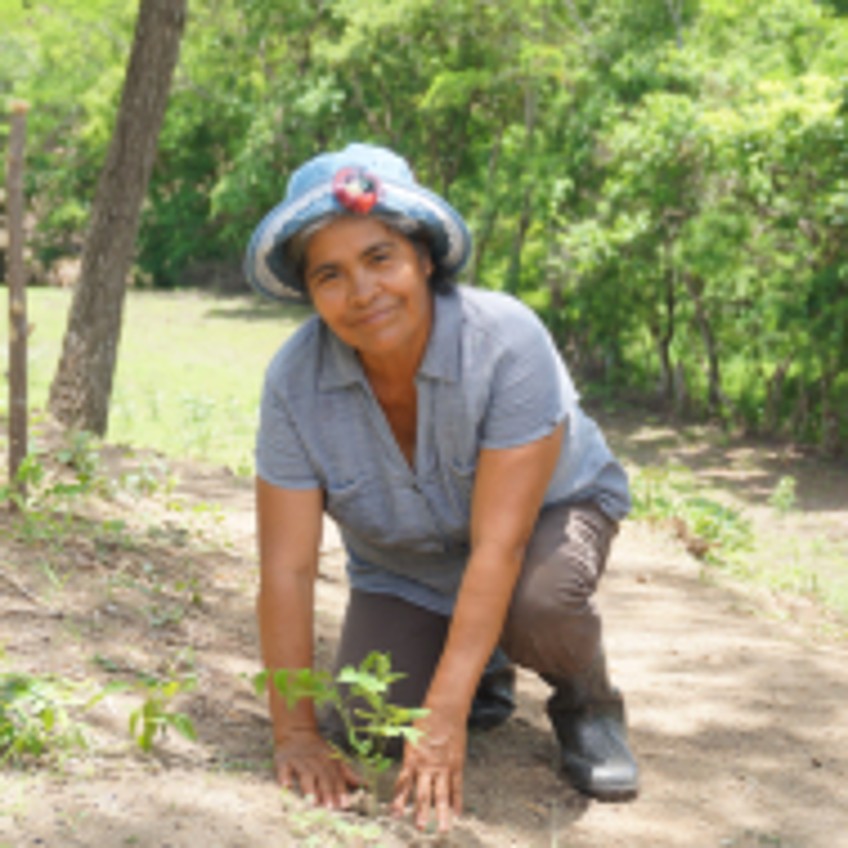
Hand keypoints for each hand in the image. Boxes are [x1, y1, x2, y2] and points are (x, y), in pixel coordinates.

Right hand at [274, 730, 361, 808]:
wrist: (296, 731)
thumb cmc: (317, 750)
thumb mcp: (334, 758)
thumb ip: (347, 773)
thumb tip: (365, 784)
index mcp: (328, 761)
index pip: (336, 777)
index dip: (340, 790)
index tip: (345, 805)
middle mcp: (315, 761)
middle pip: (322, 777)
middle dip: (327, 792)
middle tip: (330, 808)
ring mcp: (299, 761)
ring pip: (305, 774)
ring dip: (309, 788)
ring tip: (312, 802)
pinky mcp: (284, 760)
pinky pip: (284, 768)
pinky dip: (284, 776)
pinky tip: (286, 786)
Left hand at [391, 707, 466, 832]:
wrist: (444, 710)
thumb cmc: (425, 721)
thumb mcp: (410, 737)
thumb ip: (410, 756)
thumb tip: (407, 769)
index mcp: (412, 759)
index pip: (404, 784)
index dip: (399, 800)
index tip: (395, 815)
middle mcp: (426, 766)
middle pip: (423, 794)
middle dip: (420, 812)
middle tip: (419, 828)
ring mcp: (443, 767)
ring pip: (442, 795)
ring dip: (441, 813)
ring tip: (441, 829)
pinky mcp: (456, 764)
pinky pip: (456, 786)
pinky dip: (457, 800)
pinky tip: (457, 813)